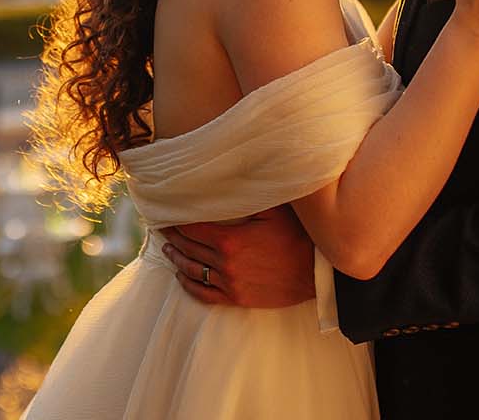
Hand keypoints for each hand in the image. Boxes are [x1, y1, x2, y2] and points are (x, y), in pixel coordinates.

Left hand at [160, 205, 315, 307]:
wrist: (316, 273)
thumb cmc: (297, 236)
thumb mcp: (273, 210)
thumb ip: (246, 198)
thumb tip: (227, 180)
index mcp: (229, 239)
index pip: (191, 228)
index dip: (175, 221)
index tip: (165, 214)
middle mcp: (224, 263)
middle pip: (188, 248)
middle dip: (172, 237)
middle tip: (162, 228)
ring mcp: (229, 283)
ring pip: (192, 270)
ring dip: (176, 259)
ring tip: (168, 249)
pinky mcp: (237, 298)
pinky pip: (204, 294)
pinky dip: (188, 284)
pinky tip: (181, 276)